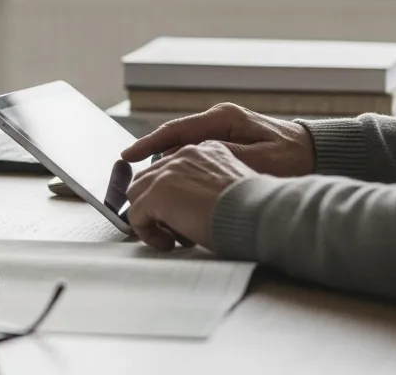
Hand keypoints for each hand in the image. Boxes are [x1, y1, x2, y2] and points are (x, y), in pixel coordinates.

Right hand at [120, 103, 314, 176]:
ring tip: (148, 187)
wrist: (317, 152)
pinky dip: (182, 168)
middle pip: (174, 138)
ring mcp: (221, 130)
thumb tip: (193, 159)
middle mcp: (218, 120)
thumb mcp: (262, 160)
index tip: (127, 157)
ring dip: (166, 166)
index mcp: (224, 119)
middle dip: (151, 158)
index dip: (148, 144)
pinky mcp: (226, 142)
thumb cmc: (294, 158)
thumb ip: (227, 158)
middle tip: (131, 180)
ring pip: (182, 147)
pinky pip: (194, 154)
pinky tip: (175, 186)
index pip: (176, 130)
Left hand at [125, 140, 255, 250]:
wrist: (258, 214)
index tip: (182, 218)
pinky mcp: (157, 193)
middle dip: (156, 207)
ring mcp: (167, 172)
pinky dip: (147, 233)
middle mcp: (183, 155)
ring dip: (151, 220)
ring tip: (172, 239)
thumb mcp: (231, 188)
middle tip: (176, 231)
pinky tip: (168, 244)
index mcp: (203, 151)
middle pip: (148, 179)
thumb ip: (208, 188)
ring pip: (137, 195)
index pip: (170, 169)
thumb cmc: (253, 210)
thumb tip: (191, 207)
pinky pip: (136, 215)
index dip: (170, 196)